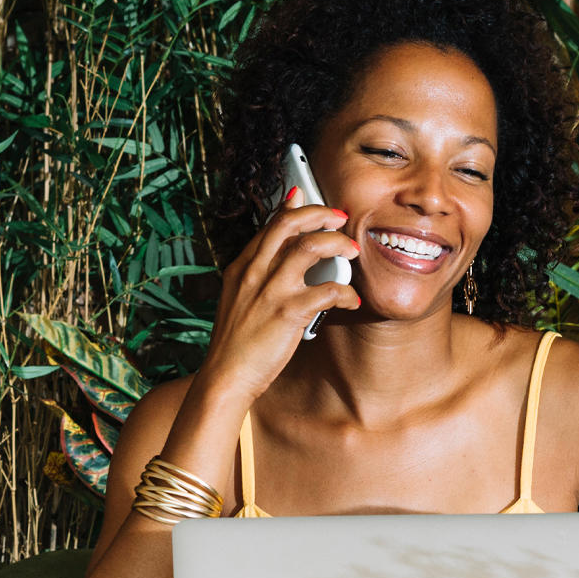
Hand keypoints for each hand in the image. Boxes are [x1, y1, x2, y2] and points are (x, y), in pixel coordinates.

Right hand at [196, 186, 361, 403]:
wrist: (225, 377)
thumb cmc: (236, 344)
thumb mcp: (238, 300)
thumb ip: (257, 276)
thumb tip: (284, 260)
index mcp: (241, 268)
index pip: (270, 226)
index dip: (294, 209)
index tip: (309, 200)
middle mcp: (254, 273)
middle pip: (289, 224)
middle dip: (320, 213)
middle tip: (341, 218)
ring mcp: (270, 291)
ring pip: (310, 247)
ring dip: (338, 244)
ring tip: (352, 252)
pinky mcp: (288, 313)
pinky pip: (328, 290)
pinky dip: (346, 293)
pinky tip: (351, 300)